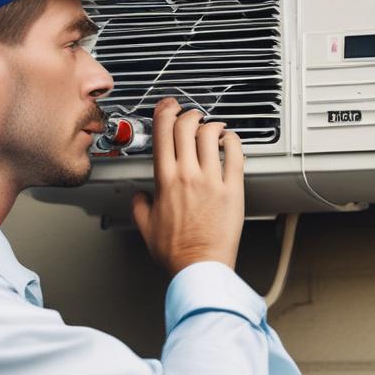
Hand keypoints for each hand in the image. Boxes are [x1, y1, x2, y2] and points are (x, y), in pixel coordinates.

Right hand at [131, 98, 244, 275]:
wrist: (200, 266)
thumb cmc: (176, 251)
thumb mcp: (146, 227)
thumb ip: (139, 206)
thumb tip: (138, 196)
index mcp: (165, 181)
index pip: (163, 133)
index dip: (164, 112)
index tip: (167, 107)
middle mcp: (189, 175)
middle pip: (187, 127)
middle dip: (188, 114)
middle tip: (190, 116)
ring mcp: (212, 180)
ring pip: (211, 135)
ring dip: (211, 125)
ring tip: (212, 128)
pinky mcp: (233, 189)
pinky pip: (236, 154)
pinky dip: (233, 140)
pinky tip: (230, 141)